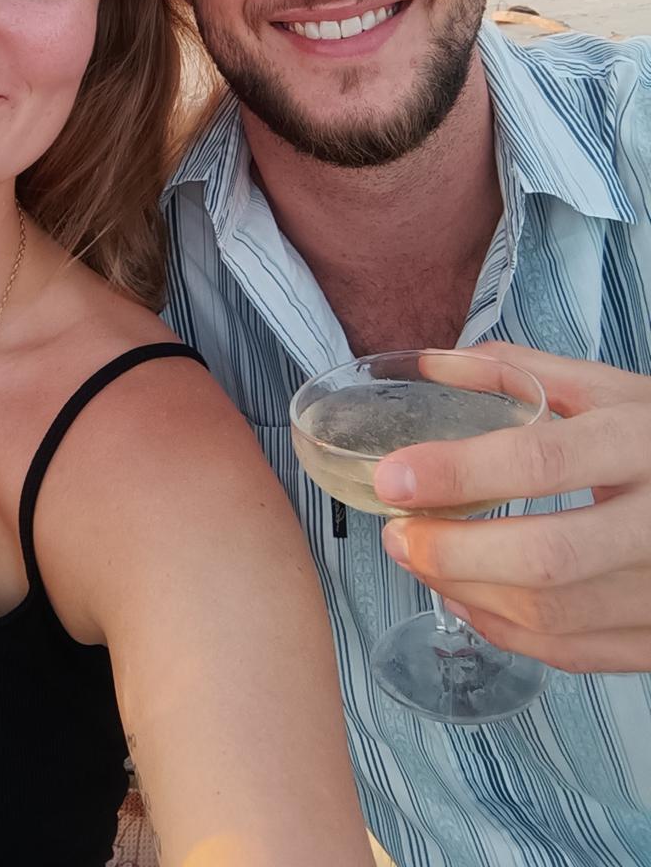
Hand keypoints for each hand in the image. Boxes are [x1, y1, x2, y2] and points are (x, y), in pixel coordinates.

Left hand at [372, 344, 650, 672]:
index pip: (540, 461)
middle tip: (396, 533)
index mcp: (641, 442)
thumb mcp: (611, 389)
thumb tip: (430, 365)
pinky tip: (467, 597)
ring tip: (419, 559)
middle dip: (451, 552)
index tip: (393, 477)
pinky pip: (573, 653)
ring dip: (467, 592)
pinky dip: (505, 630)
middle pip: (543, 558)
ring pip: (552, 615)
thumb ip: (520, 374)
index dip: (458, 473)